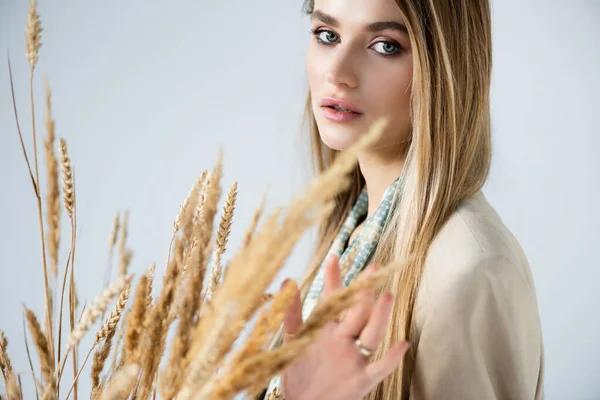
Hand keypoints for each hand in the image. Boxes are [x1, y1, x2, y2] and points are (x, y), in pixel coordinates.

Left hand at [280, 256, 408, 399]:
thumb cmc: (299, 372)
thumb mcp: (293, 340)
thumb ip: (290, 312)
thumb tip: (287, 281)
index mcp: (328, 328)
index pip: (333, 299)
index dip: (333, 279)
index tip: (333, 258)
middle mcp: (344, 339)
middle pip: (358, 312)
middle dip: (365, 290)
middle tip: (373, 268)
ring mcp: (354, 358)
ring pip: (371, 334)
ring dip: (379, 316)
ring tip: (386, 296)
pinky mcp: (360, 380)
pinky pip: (379, 368)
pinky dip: (391, 358)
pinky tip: (402, 344)